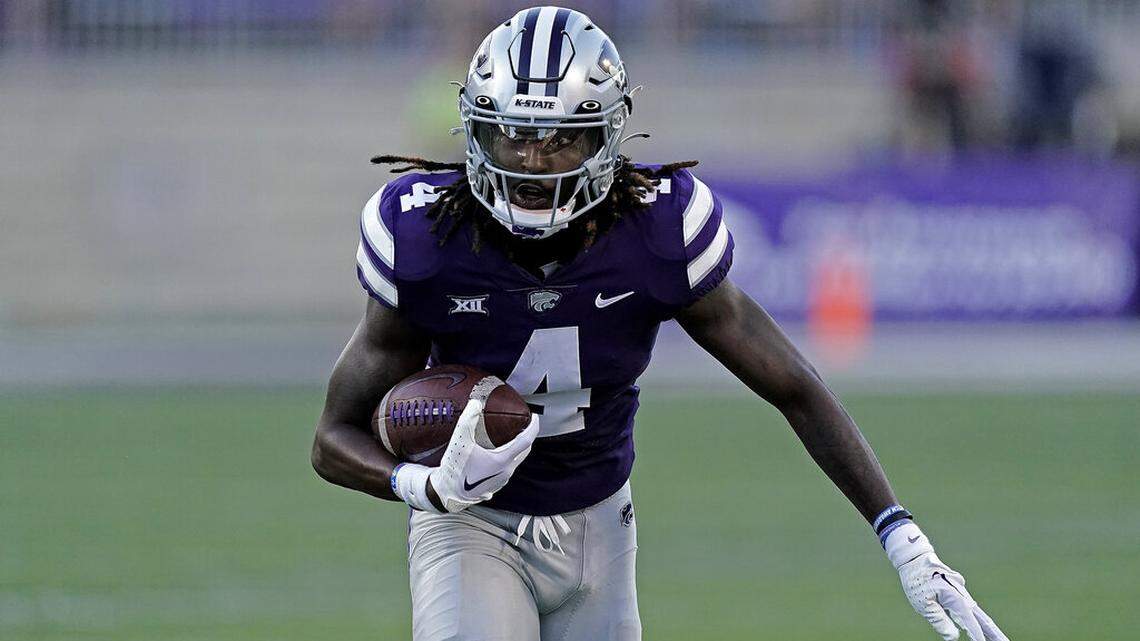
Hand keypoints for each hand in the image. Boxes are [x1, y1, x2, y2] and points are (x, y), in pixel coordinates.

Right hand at [392, 393, 538, 512]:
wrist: (447, 494)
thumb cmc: (455, 470)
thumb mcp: (460, 441)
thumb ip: (468, 419)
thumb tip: (476, 403)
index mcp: (502, 461)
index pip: (526, 441)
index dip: (533, 427)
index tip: (535, 417)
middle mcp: (506, 472)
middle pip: (524, 451)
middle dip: (526, 436)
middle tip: (522, 424)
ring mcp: (501, 480)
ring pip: (515, 460)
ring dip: (516, 448)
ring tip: (510, 436)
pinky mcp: (495, 486)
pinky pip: (507, 468)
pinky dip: (507, 457)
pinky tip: (496, 453)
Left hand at [886, 523, 1008, 640]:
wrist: (914, 556)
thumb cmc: (916, 579)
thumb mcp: (922, 603)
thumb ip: (939, 620)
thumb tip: (953, 637)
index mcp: (954, 597)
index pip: (969, 620)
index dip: (976, 634)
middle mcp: (962, 595)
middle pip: (982, 617)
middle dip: (994, 632)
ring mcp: (961, 593)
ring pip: (978, 614)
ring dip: (988, 628)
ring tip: (999, 640)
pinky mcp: (957, 592)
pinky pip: (970, 609)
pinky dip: (978, 620)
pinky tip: (982, 630)